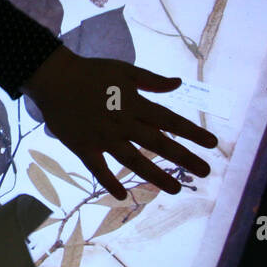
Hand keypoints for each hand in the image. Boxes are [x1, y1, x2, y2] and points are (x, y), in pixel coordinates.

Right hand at [21, 46, 218, 200]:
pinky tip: (123, 196)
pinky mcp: (83, 146)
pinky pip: (98, 168)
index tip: (213, 143)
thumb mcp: (125, 70)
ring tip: (174, 189)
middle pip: (158, 143)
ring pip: (133, 160)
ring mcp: (103, 137)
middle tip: (205, 171)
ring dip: (155, 175)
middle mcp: (123, 123)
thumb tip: (178, 83)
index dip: (192, 132)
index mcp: (135, 103)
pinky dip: (110, 182)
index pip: (170, 120)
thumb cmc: (90, 72)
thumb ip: (152, 80)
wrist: (54, 78)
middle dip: (184, 157)